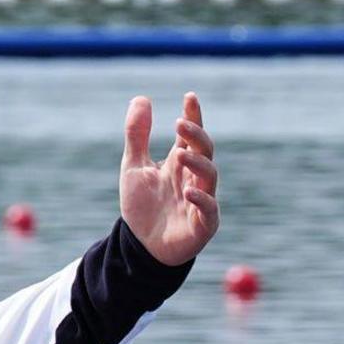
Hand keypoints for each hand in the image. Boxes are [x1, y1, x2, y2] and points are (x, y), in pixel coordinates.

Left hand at [119, 92, 219, 267]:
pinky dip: (202, 199)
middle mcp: (194, 177)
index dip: (193, 116)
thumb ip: (138, 135)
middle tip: (181, 124)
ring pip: (210, 176)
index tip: (189, 96)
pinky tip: (189, 191)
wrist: (140, 247)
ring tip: (181, 154)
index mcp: (181, 162)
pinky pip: (209, 210)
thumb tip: (141, 98)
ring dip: (198, 163)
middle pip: (204, 150)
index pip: (191, 135)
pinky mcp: (203, 225)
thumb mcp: (134, 167)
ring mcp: (202, 199)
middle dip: (196, 136)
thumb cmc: (142, 206)